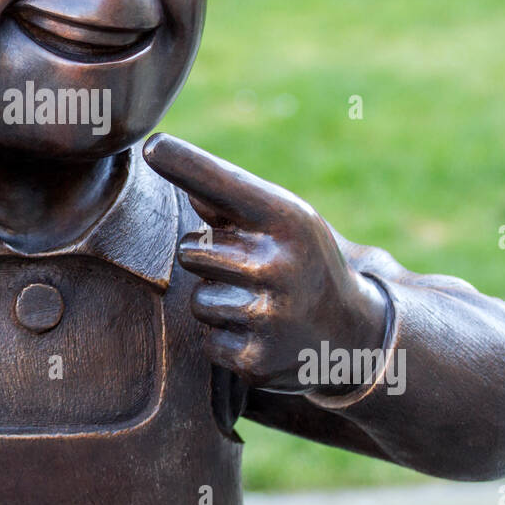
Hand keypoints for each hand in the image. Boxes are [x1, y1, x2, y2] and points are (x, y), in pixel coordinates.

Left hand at [142, 133, 389, 393]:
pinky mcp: (257, 359)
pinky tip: (261, 332)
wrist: (352, 333)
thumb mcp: (282, 223)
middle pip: (190, 251)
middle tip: (249, 269)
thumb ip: (228, 199)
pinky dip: (227, 338)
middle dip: (209, 260)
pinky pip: (208, 340)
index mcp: (286, 219)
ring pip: (197, 300)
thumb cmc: (301, 261)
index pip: (222, 184)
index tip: (152, 145)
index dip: (184, 163)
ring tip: (258, 302)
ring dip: (217, 302)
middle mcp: (279, 263)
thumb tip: (171, 165)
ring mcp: (269, 314)